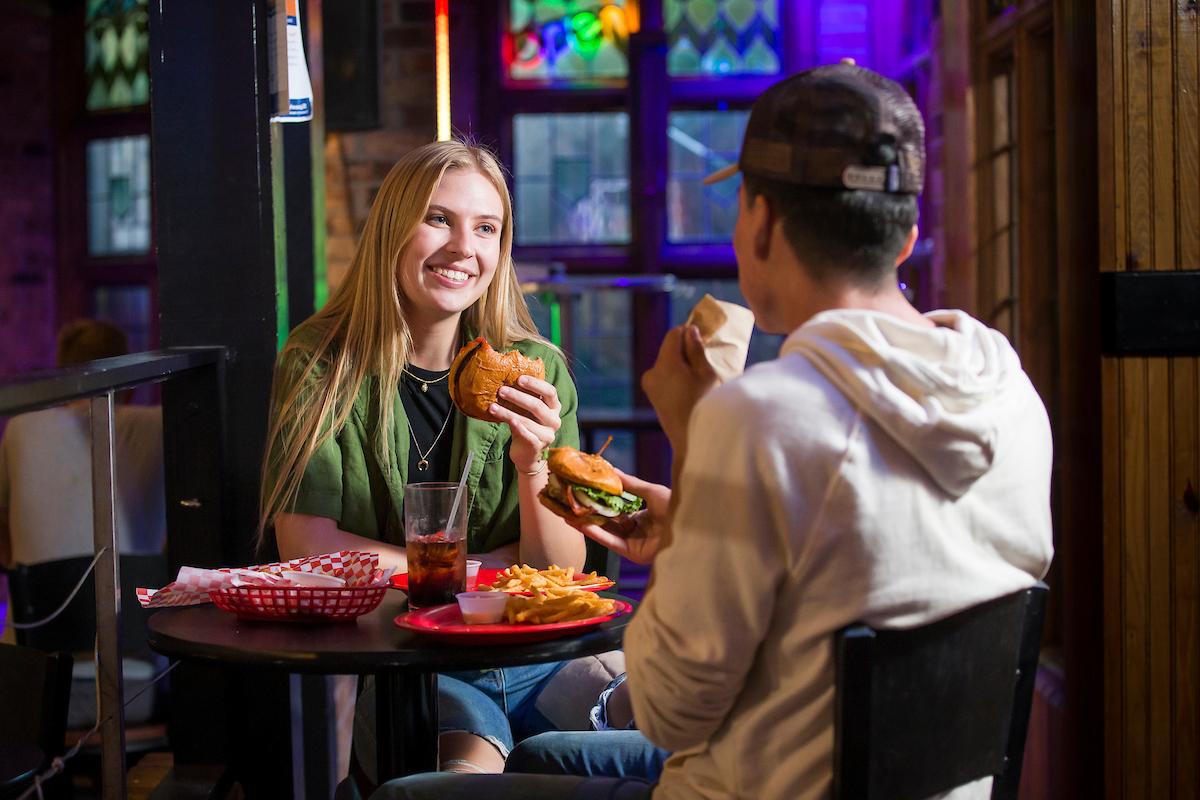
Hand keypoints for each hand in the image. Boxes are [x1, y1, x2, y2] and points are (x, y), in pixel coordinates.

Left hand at [489, 375, 560, 473]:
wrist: (526, 452)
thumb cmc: (526, 424)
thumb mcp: (527, 410)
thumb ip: (524, 396)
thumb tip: (505, 377)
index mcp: (554, 407)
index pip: (550, 391)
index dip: (535, 384)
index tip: (519, 378)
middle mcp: (554, 420)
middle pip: (537, 405)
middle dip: (518, 397)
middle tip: (501, 390)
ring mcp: (548, 435)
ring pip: (528, 421)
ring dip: (509, 412)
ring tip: (493, 407)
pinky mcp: (538, 447)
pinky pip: (529, 436)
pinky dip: (518, 428)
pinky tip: (509, 421)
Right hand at [563, 471, 670, 565]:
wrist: (689, 524)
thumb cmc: (676, 506)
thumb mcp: (650, 491)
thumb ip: (630, 484)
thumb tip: (612, 469)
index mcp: (641, 518)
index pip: (614, 510)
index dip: (598, 503)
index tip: (582, 493)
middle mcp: (636, 531)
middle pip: (606, 522)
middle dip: (587, 514)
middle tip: (568, 504)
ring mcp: (633, 543)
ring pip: (605, 533)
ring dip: (586, 524)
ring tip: (567, 514)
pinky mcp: (632, 554)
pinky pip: (611, 542)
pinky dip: (596, 533)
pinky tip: (582, 524)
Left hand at [641, 324, 719, 451]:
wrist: (691, 440)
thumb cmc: (704, 405)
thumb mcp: (706, 374)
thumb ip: (696, 350)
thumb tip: (690, 330)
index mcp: (665, 365)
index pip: (673, 335)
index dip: (688, 333)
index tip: (702, 340)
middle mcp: (652, 372)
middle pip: (669, 349)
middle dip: (685, 351)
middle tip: (703, 363)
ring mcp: (650, 385)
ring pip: (667, 363)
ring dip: (681, 365)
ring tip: (697, 380)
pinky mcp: (652, 395)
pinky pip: (664, 376)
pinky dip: (675, 377)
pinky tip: (689, 389)